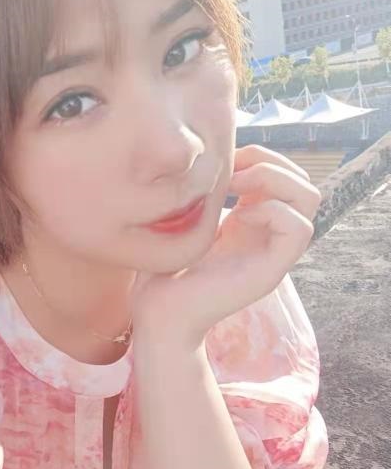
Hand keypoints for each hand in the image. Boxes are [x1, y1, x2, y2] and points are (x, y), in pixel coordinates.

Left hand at [131, 145, 321, 351]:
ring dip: (273, 180)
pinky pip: (299, 228)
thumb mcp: (186, 218)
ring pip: (309, 199)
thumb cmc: (161, 266)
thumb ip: (205, 192)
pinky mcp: (271, 271)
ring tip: (236, 190)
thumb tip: (212, 157)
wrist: (157, 312)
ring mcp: (272, 253)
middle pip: (304, 183)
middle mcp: (267, 234)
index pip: (286, 175)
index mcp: (250, 221)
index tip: (224, 162)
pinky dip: (272, 210)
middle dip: (271, 162)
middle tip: (232, 174)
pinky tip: (238, 217)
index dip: (261, 156)